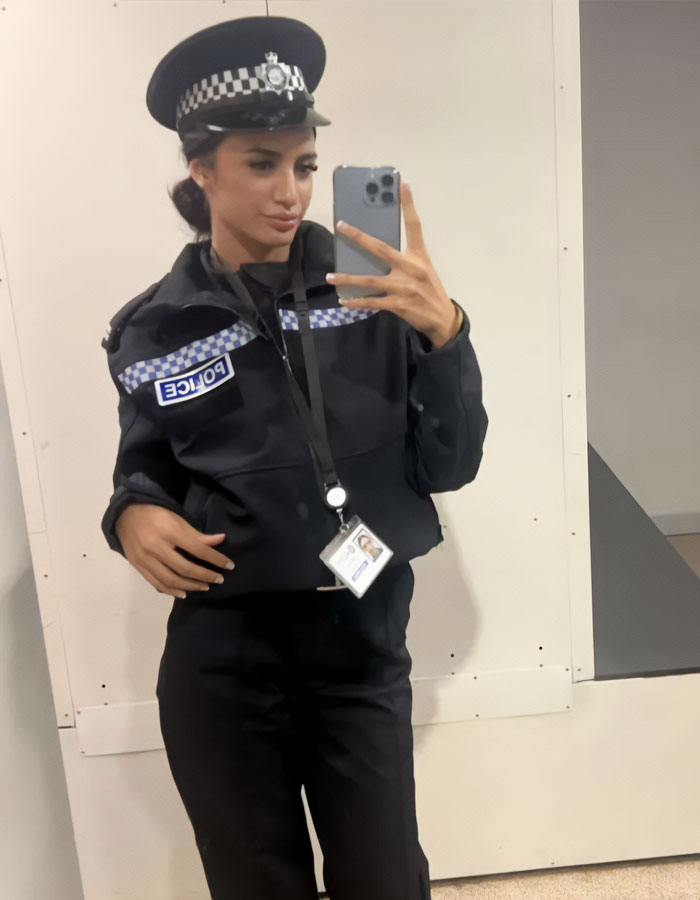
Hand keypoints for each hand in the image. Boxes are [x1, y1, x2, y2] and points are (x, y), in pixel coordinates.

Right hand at [115, 504, 234, 598]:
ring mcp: (144, 559)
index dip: (215, 559)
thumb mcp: (178, 520)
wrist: (126, 516)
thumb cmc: (156, 516)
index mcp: (169, 531)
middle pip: (184, 568)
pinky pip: (156, 583)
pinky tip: (183, 593)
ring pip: (170, 579)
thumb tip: (221, 540)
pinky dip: (171, 590)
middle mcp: (155, 547)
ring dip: (190, 586)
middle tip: (219, 579)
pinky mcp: (138, 567)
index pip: (197, 549)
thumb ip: (197, 534)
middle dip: (204, 575)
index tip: (229, 565)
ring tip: (204, 587)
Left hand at [326, 182, 462, 348]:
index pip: (414, 226)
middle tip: (341, 226)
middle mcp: (411, 268)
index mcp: (419, 256)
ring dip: (347, 278)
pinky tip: (344, 300)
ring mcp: (403, 287)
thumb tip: (377, 252)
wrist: (441, 318)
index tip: (402, 184)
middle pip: (380, 249)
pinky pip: (372, 302)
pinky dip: (356, 301)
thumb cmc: (429, 289)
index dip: (408, 205)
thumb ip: (404, 258)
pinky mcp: (398, 304)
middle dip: (358, 237)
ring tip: (330, 276)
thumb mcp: (424, 268)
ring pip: (369, 280)